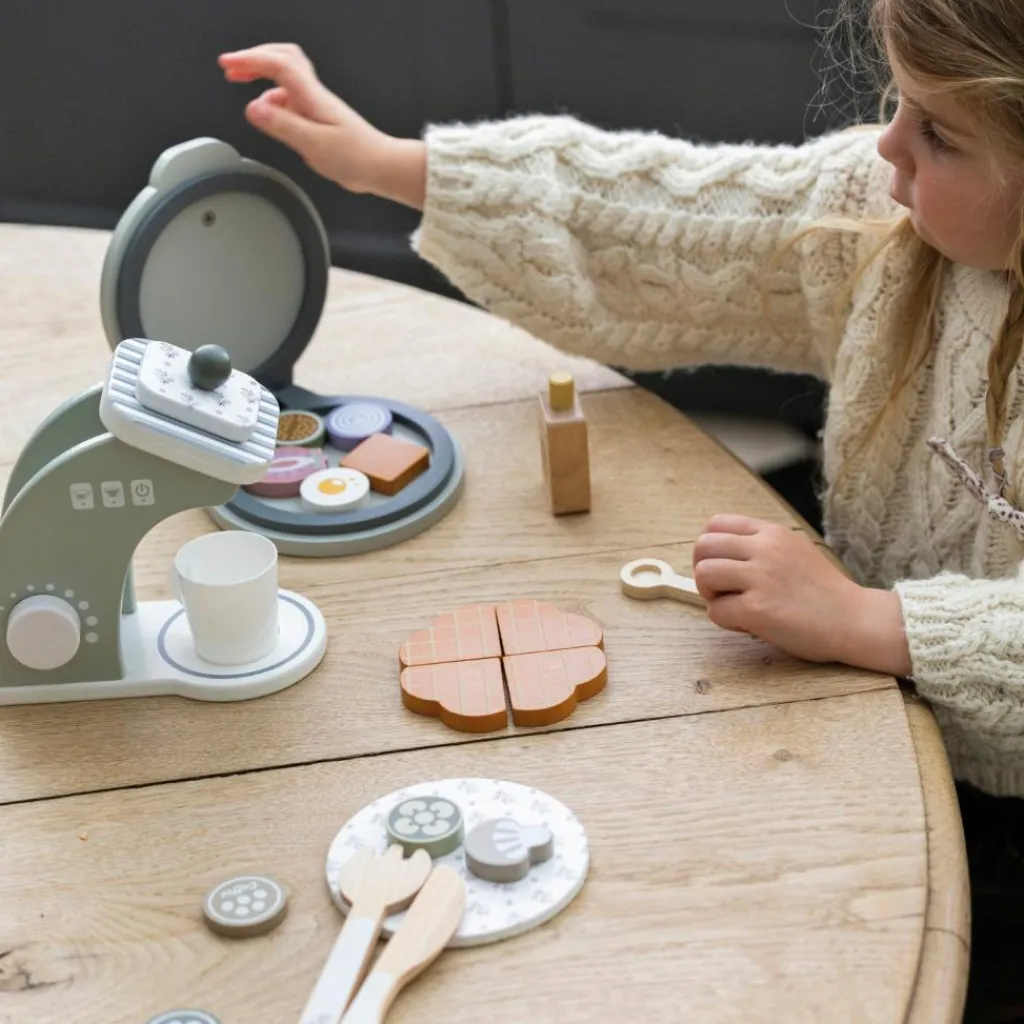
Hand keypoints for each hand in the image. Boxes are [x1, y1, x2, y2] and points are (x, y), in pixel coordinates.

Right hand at [218, 44, 425, 207]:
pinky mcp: (317, 118)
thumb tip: (253, 108)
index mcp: (312, 96)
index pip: (277, 65)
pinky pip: (290, 98)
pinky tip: (268, 114)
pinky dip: (273, 98)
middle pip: (282, 58)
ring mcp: (316, 104)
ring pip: (286, 77)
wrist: (380, 167)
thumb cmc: (355, 157)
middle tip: (230, 67)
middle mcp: (313, 95)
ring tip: (242, 84)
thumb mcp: (314, 144)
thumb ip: (282, 126)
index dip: (250, 60)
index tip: (227, 64)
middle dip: (254, 58)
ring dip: (262, 75)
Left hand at [692, 515, 911, 674]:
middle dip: (704, 570)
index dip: (709, 548)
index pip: (715, 524)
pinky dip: (726, 621)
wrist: (855, 620)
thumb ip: (761, 545)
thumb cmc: (823, 591)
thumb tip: (720, 552)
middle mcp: (764, 549)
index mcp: (772, 533)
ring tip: (734, 607)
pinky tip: (748, 624)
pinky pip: (716, 611)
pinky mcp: (757, 609)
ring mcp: (760, 578)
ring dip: (711, 595)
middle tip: (722, 590)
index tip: (723, 566)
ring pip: (703, 574)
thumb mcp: (794, 550)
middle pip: (703, 546)